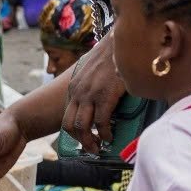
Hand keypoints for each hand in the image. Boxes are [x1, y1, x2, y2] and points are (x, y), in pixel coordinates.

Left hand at [61, 37, 126, 151]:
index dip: (75, 132)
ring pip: (82, 127)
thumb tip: (103, 102)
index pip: (67, 116)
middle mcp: (78, 92)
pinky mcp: (104, 95)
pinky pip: (101, 122)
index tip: (85, 140)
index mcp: (74, 87)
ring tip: (100, 146)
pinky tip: (110, 136)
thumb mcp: (95, 72)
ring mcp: (89, 94)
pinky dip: (105, 133)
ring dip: (90, 141)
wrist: (122, 41)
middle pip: (70, 125)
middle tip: (92, 149)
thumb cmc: (113, 56)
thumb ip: (94, 86)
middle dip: (80, 141)